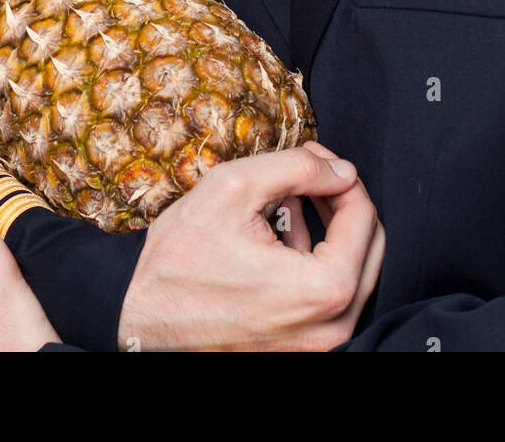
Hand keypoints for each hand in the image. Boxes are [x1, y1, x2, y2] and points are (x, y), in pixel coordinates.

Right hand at [117, 141, 384, 351]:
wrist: (137, 320)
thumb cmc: (179, 258)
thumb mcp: (234, 187)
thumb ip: (298, 168)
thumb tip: (340, 170)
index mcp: (323, 290)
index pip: (363, 216)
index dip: (340, 174)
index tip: (315, 155)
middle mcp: (332, 328)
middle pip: (367, 247)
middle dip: (340, 200)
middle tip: (309, 171)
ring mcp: (318, 346)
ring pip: (351, 272)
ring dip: (328, 228)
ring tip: (287, 198)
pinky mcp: (301, 350)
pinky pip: (327, 297)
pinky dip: (314, 259)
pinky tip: (279, 234)